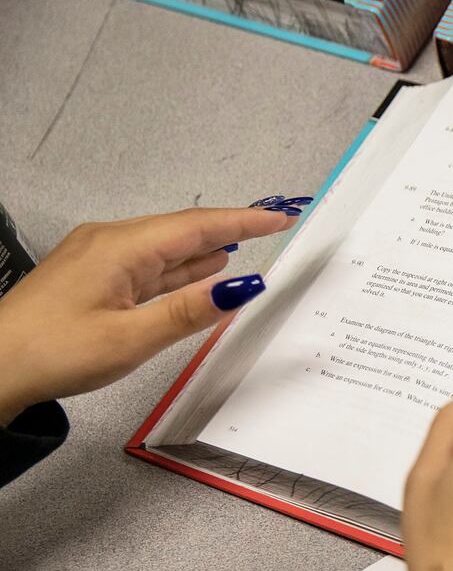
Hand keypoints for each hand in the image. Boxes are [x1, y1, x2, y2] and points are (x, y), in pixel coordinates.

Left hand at [0, 205, 300, 424]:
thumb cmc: (53, 352)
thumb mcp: (130, 338)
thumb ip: (190, 311)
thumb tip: (243, 286)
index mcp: (121, 248)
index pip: (197, 227)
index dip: (243, 222)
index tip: (281, 218)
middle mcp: (109, 242)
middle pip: (181, 231)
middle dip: (228, 230)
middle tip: (272, 230)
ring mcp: (95, 258)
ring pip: (163, 249)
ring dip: (203, 249)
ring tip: (244, 248)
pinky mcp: (87, 278)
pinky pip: (144, 265)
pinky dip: (176, 268)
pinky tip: (194, 273)